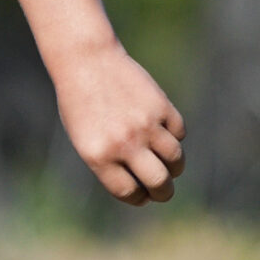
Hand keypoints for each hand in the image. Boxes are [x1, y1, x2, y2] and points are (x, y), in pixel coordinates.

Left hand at [53, 39, 185, 204]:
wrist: (86, 61)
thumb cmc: (80, 103)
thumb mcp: (84, 138)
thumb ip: (109, 163)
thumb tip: (141, 185)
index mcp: (99, 156)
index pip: (129, 192)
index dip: (139, 198)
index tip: (142, 196)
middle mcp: (124, 143)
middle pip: (159, 182)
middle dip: (164, 192)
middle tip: (163, 190)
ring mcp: (145, 124)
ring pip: (175, 159)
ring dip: (174, 167)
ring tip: (167, 164)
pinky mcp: (161, 105)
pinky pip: (179, 133)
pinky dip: (175, 137)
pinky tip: (163, 134)